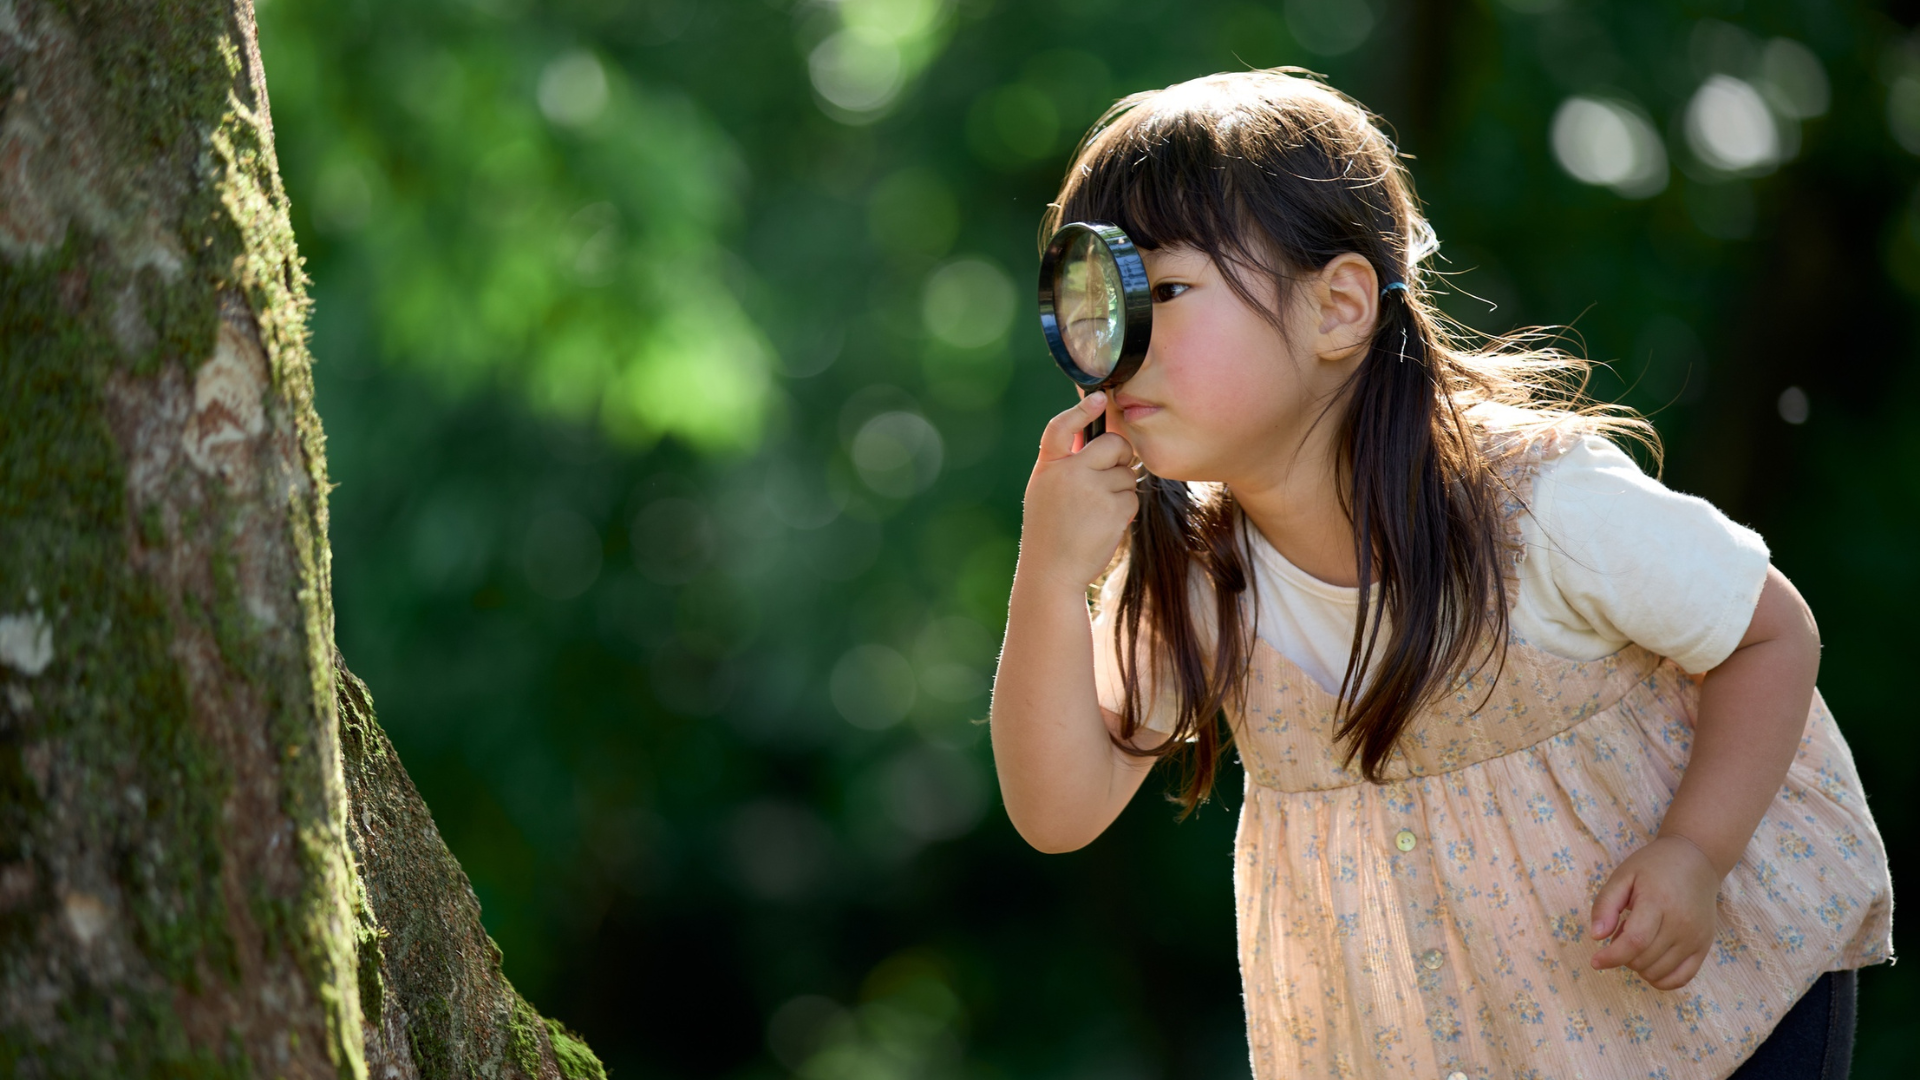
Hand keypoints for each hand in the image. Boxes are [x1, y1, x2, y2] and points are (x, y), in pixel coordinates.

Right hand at [1018, 392, 1137, 593]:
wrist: (1051, 571)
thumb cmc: (1050, 531)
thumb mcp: (1046, 491)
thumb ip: (1066, 464)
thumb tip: (1100, 439)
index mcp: (1049, 466)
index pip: (1061, 427)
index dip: (1081, 410)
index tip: (1099, 397)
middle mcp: (1069, 473)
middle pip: (1114, 445)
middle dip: (1120, 456)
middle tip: (1110, 474)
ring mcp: (1092, 490)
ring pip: (1127, 474)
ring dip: (1120, 490)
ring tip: (1096, 512)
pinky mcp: (1113, 509)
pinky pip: (1132, 497)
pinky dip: (1124, 510)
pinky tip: (1104, 524)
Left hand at [1588, 835, 1720, 989]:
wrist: (1695, 860)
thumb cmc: (1654, 867)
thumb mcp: (1623, 876)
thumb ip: (1605, 905)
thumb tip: (1596, 937)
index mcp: (1658, 902)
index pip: (1634, 941)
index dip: (1612, 957)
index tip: (1595, 961)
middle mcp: (1682, 923)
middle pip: (1644, 959)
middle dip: (1623, 955)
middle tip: (1622, 931)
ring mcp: (1696, 937)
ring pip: (1659, 972)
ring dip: (1639, 966)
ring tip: (1638, 940)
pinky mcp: (1704, 947)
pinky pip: (1682, 978)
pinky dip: (1661, 979)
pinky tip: (1650, 964)